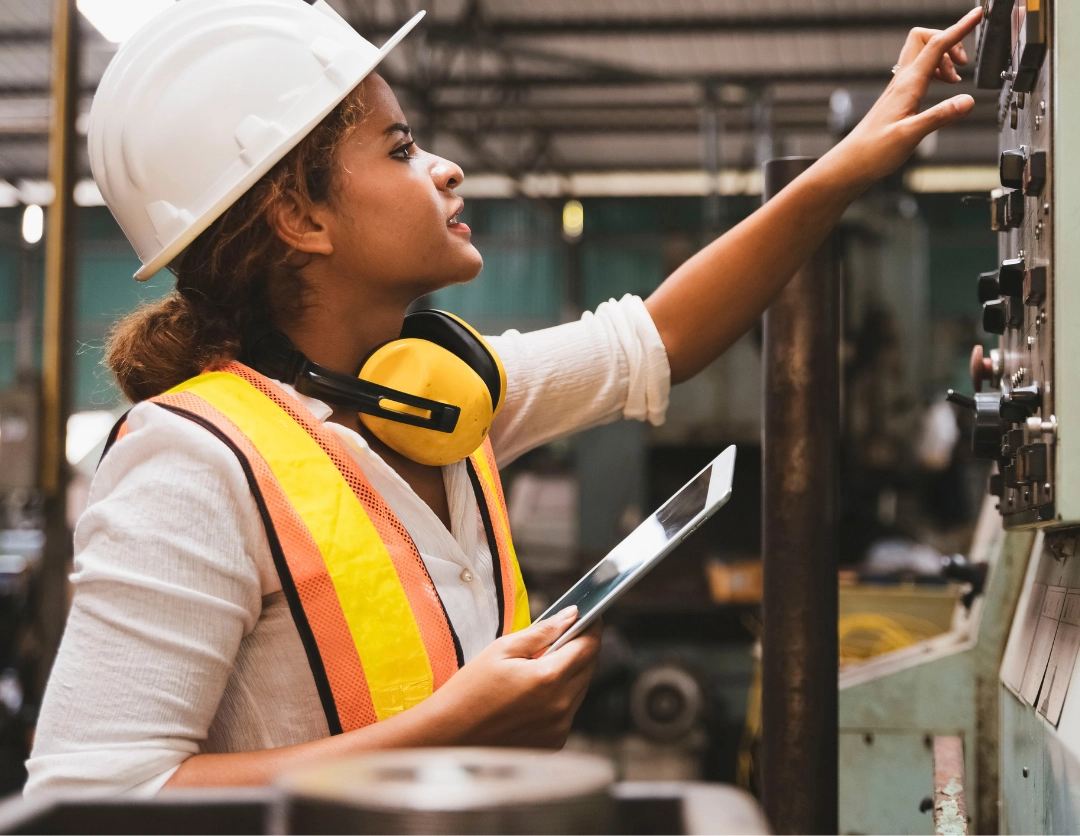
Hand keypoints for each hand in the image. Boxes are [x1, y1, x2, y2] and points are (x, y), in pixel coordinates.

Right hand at [432, 607, 601, 748]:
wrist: (449, 735)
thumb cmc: (469, 691)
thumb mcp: (503, 649)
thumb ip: (542, 631)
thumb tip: (570, 616)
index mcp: (549, 678)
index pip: (589, 646)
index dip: (592, 627)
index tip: (589, 616)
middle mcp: (560, 706)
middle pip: (589, 667)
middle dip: (581, 649)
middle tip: (562, 636)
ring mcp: (558, 728)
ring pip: (579, 690)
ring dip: (569, 674)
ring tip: (541, 666)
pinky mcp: (552, 743)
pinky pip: (567, 712)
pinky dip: (559, 698)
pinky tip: (533, 693)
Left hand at [836, 7, 982, 185]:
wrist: (851, 164)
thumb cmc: (872, 152)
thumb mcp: (910, 135)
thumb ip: (940, 117)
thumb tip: (967, 101)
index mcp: (907, 85)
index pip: (936, 45)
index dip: (959, 28)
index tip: (977, 15)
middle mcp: (902, 82)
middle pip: (925, 39)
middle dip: (949, 41)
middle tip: (964, 62)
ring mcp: (899, 89)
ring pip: (922, 56)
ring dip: (944, 59)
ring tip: (956, 79)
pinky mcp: (898, 99)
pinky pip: (919, 73)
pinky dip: (935, 73)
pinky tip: (942, 90)